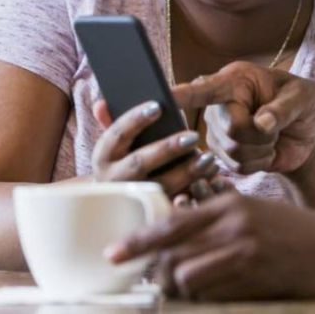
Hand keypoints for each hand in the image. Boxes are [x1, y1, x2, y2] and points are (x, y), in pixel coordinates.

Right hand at [91, 100, 218, 197]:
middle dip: (167, 148)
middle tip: (193, 136)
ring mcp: (132, 198)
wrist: (117, 203)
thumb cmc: (124, 160)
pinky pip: (175, 202)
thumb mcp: (116, 144)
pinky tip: (212, 176)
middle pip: (140, 162)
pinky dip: (195, 188)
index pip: (117, 134)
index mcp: (103, 156)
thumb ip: (112, 121)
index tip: (158, 106)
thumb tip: (101, 103)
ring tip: (209, 157)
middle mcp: (113, 179)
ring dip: (187, 171)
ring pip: (161, 186)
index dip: (136, 119)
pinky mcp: (151, 212)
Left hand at [106, 192, 314, 299]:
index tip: (114, 255)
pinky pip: (212, 297)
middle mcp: (234, 226)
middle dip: (157, 276)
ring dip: (178, 292)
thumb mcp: (255, 212)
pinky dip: (203, 301)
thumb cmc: (296, 232)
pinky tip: (209, 299)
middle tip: (153, 286)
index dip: (138, 242)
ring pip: (187, 279)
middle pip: (173, 256)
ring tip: (179, 296)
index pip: (171, 223)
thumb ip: (218, 221)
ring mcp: (245, 254)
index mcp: (230, 205)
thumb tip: (176, 238)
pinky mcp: (255, 280)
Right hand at [172, 61, 314, 175]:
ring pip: (232, 151)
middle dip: (260, 134)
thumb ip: (285, 108)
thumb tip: (263, 123)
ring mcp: (218, 132)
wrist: (308, 129)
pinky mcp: (225, 155)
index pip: (205, 89)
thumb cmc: (306, 101)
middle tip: (275, 125)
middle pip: (230, 130)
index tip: (163, 97)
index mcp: (236, 80)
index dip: (183, 95)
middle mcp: (219, 105)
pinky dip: (259, 162)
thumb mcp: (305, 97)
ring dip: (261, 148)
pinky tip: (266, 150)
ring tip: (271, 135)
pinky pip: (237, 167)